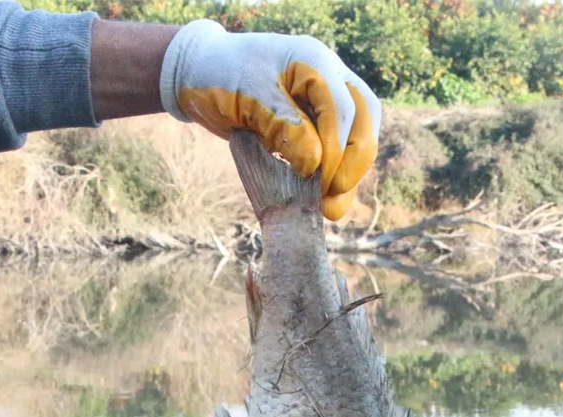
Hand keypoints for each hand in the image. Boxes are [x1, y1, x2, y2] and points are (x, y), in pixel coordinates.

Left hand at [158, 19, 380, 220]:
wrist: (198, 75)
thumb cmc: (220, 78)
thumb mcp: (248, 97)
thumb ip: (284, 127)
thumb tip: (316, 165)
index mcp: (314, 62)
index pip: (342, 109)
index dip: (337, 149)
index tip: (319, 181)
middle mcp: (329, 78)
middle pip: (364, 119)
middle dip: (354, 160)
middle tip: (333, 194)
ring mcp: (326, 100)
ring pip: (358, 135)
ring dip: (350, 174)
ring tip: (330, 210)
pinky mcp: (318, 123)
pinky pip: (340, 149)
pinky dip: (335, 176)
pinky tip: (326, 204)